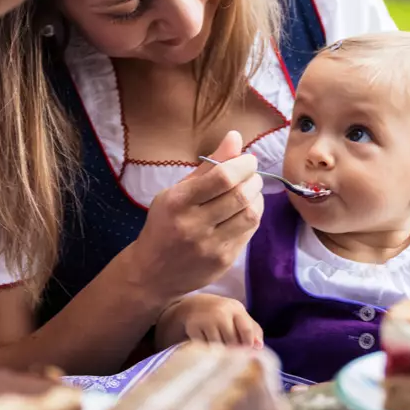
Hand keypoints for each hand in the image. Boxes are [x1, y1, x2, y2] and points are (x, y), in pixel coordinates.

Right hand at [126, 131, 263, 302]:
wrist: (152, 273)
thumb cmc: (164, 224)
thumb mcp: (177, 192)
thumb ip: (208, 167)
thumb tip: (235, 137)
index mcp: (178, 202)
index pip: (222, 178)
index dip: (243, 164)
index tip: (248, 160)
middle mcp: (193, 225)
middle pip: (240, 195)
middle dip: (253, 179)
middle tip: (251, 175)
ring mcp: (210, 246)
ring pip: (250, 215)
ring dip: (257, 197)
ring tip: (251, 191)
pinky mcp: (223, 261)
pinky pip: (249, 232)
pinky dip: (253, 216)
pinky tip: (245, 210)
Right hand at [157, 295, 263, 348]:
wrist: (196, 305)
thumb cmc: (225, 315)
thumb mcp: (240, 316)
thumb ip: (253, 330)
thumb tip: (259, 347)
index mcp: (235, 309)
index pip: (246, 330)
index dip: (249, 345)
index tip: (248, 354)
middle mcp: (220, 312)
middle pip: (232, 340)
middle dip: (234, 350)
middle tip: (234, 358)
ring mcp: (206, 319)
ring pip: (217, 345)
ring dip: (221, 352)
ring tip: (221, 353)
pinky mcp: (193, 327)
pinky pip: (204, 346)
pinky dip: (207, 351)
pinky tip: (209, 349)